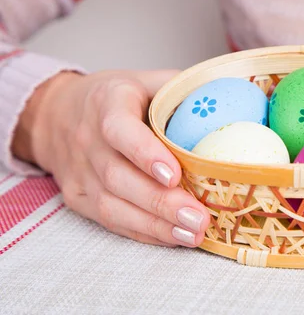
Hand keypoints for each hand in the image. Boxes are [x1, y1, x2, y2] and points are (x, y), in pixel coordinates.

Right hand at [12, 70, 209, 246]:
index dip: (145, 154)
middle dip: (162, 202)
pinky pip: (111, 220)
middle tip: (199, 217)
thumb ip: (182, 90)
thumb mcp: (148, 80)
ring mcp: (79, 172)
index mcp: (106, 103)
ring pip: (114, 205)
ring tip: (194, 233)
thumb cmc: (118, 97)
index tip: (174, 175)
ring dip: (156, 224)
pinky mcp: (78, 198)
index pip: (120, 130)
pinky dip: (145, 232)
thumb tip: (229, 103)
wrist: (58, 115)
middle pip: (120, 177)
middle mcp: (87, 139)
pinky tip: (174, 237)